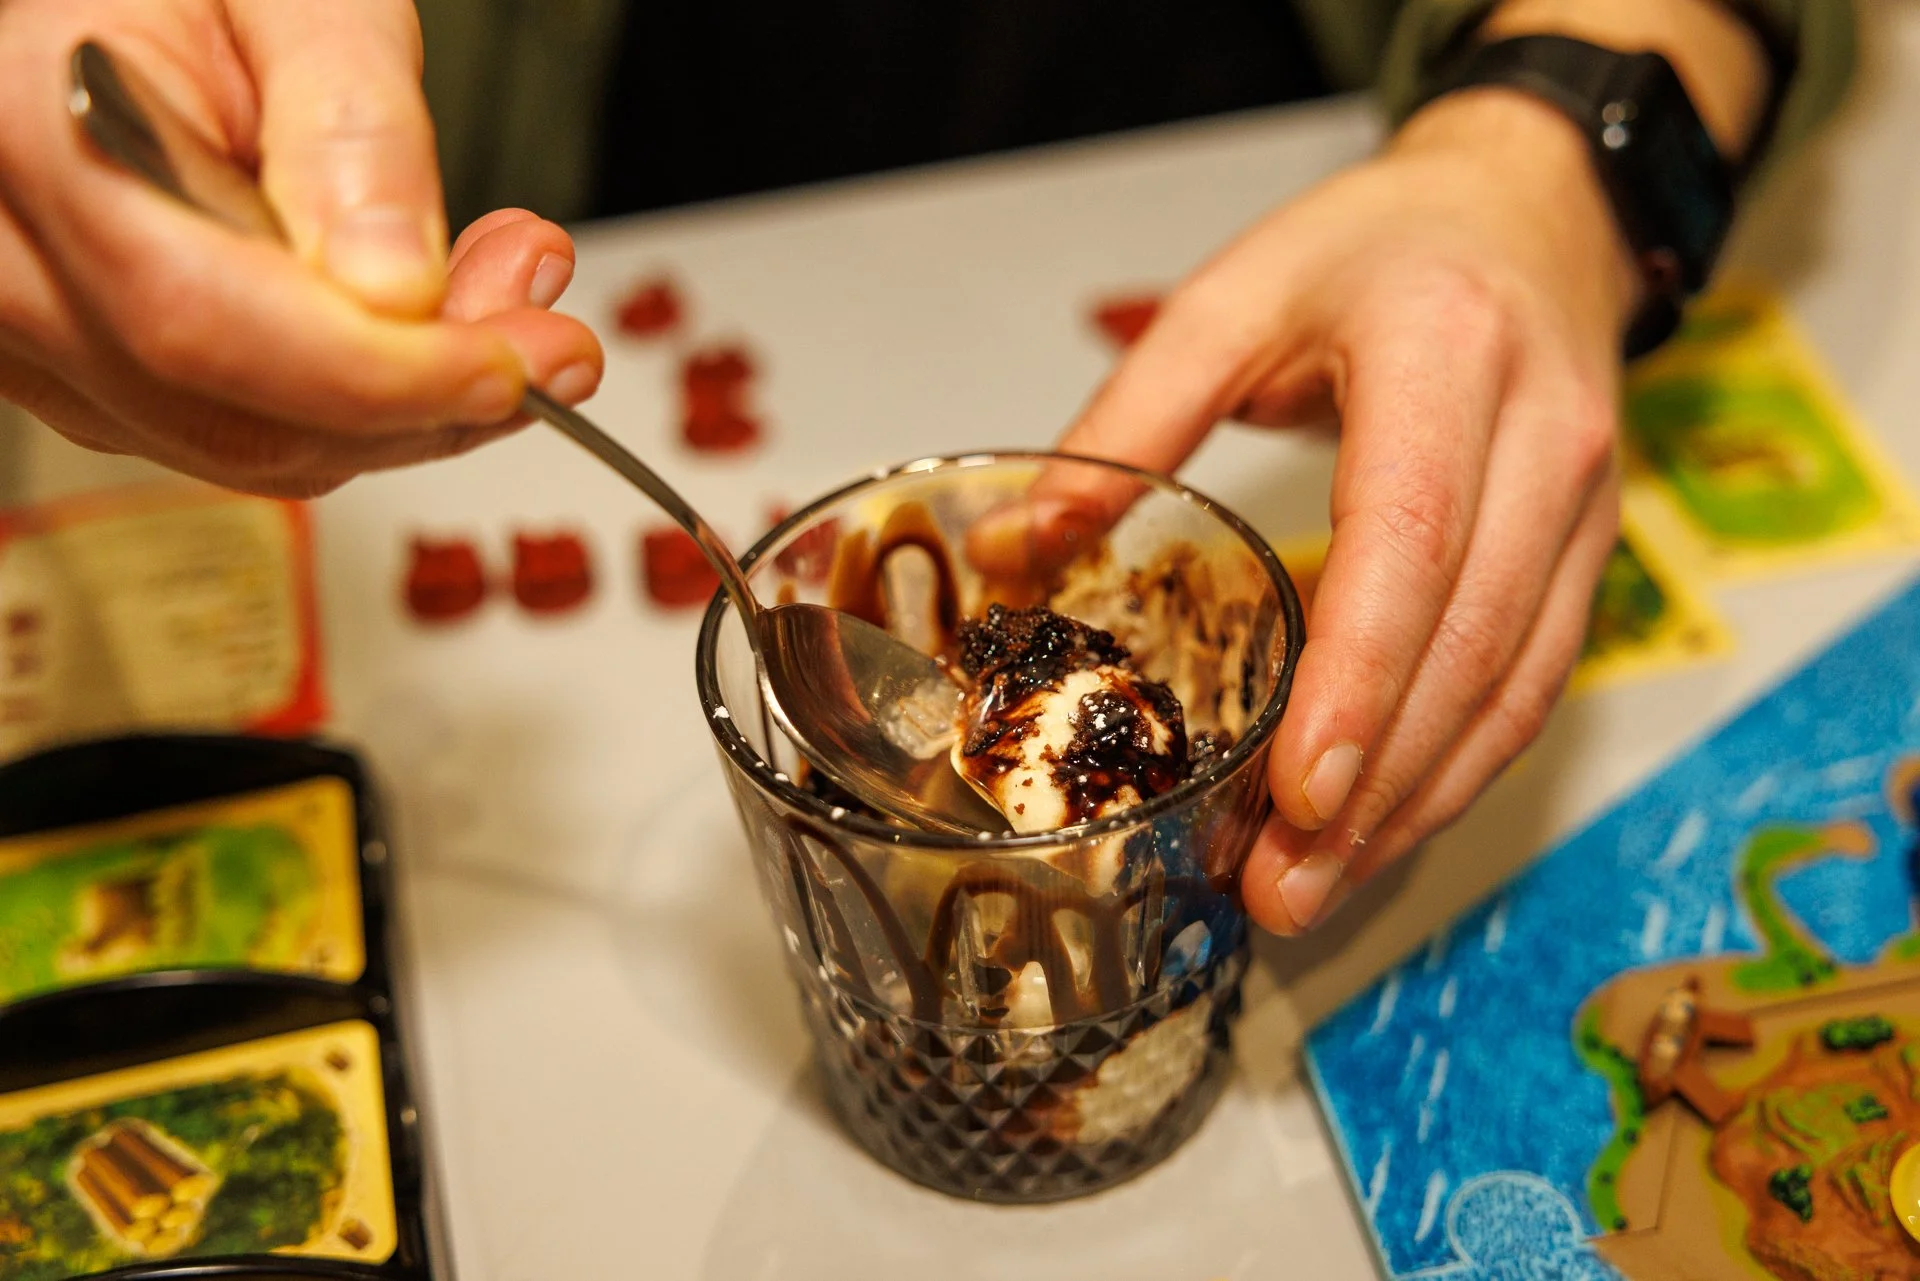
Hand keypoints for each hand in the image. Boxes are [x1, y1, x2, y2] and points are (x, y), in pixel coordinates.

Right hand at [0, 0, 602, 496]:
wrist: (130, 4)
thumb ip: (350, 125)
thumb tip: (392, 285)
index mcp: (41, 135)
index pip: (200, 320)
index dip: (381, 375)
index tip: (514, 365)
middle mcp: (17, 264)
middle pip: (234, 413)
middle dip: (428, 399)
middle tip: (549, 337)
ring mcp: (48, 341)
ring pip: (255, 448)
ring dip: (414, 406)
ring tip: (498, 293)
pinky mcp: (104, 383)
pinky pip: (252, 438)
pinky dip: (369, 406)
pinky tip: (427, 324)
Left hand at [1053, 90, 1640, 933]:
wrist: (1530, 213)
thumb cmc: (1377, 251)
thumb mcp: (1238, 293)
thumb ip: (1132, 416)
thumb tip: (1022, 541)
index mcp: (1445, 359)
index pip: (1413, 541)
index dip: (1358, 677)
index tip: (1297, 791)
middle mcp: (1542, 439)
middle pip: (1470, 641)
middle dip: (1376, 784)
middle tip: (1281, 889)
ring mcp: (1583, 505)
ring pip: (1514, 685)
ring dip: (1417, 803)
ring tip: (1316, 889)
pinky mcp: (1587, 554)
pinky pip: (1534, 682)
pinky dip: (1457, 769)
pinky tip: (1381, 830)